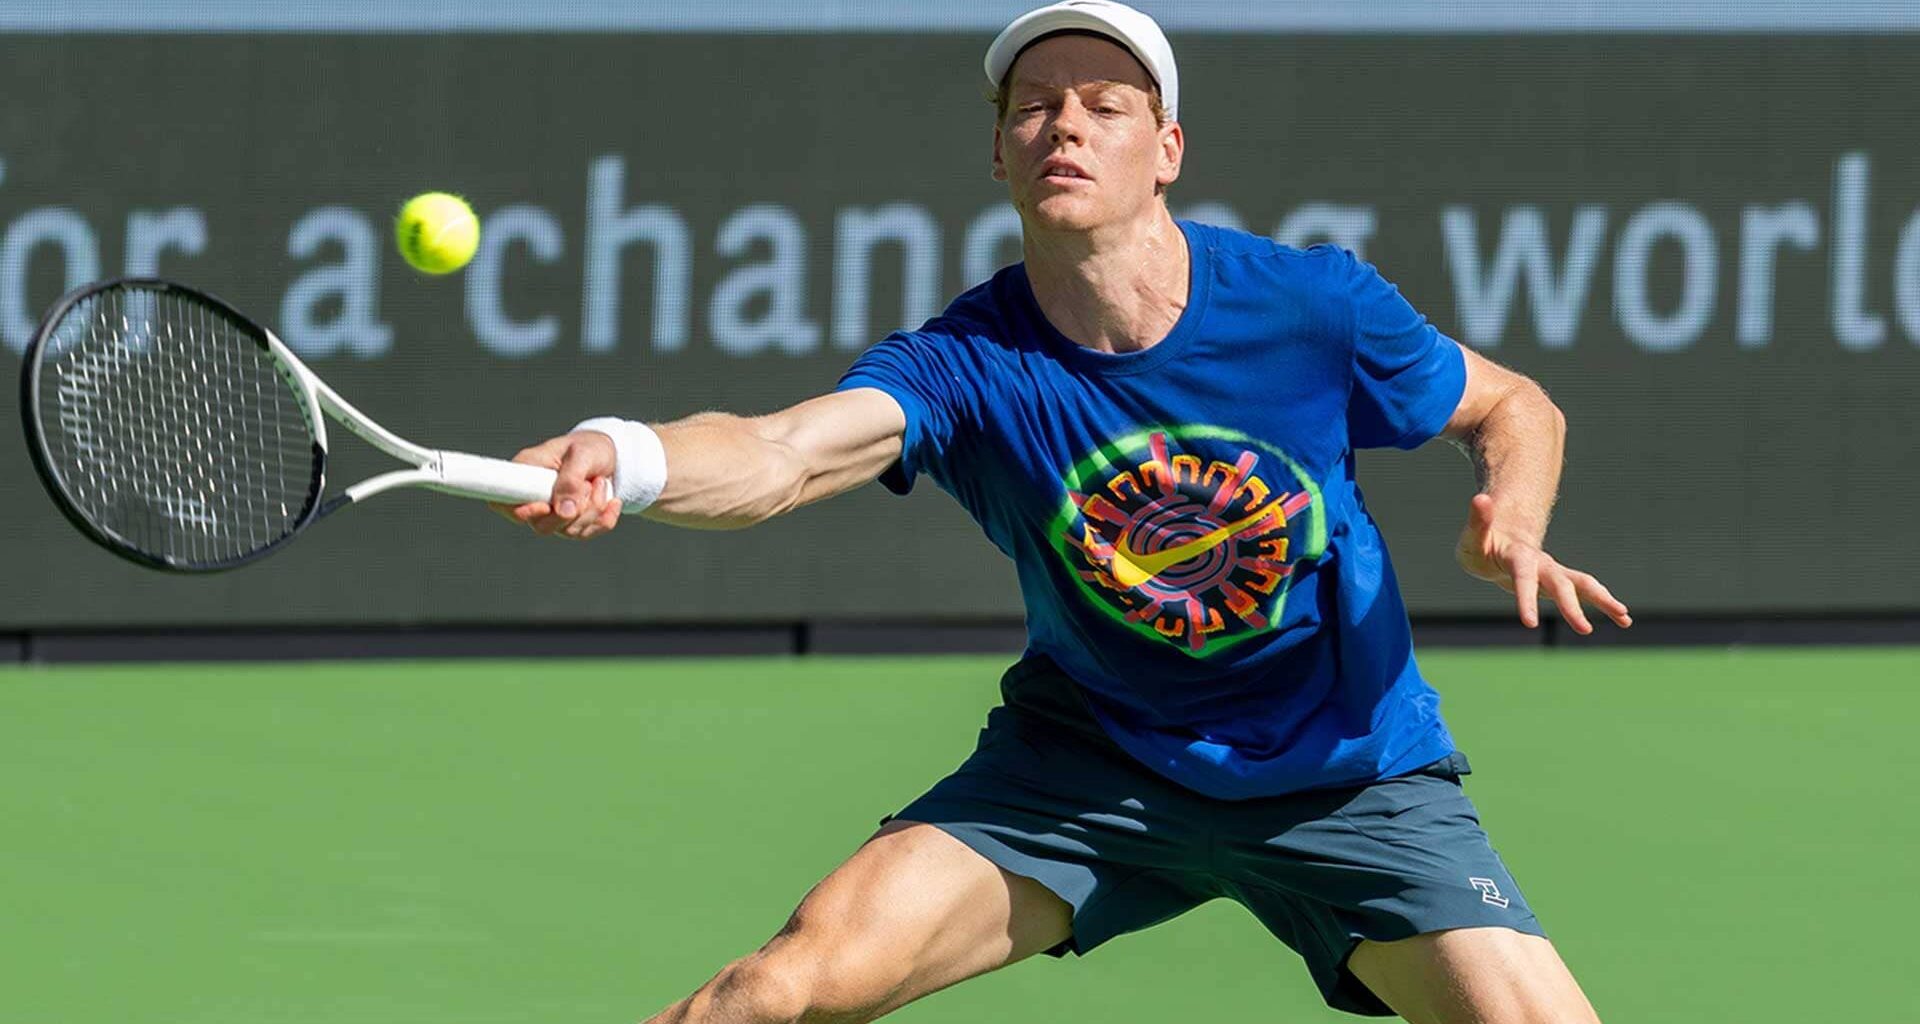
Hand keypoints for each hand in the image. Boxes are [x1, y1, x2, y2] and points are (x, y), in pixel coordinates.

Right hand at [489, 431, 621, 539]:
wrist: (612, 454)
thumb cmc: (589, 447)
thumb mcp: (582, 455)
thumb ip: (570, 480)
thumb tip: (563, 512)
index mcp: (526, 472)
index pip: (502, 502)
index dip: (520, 512)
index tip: (545, 506)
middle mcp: (535, 497)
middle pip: (541, 525)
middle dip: (573, 509)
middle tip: (589, 483)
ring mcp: (553, 513)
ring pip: (568, 531)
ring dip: (592, 509)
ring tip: (600, 482)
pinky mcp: (573, 523)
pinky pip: (587, 533)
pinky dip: (604, 519)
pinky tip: (612, 502)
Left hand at [1455, 494, 1631, 633]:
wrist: (1501, 538)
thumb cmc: (1482, 542)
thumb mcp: (1474, 535)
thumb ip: (1478, 521)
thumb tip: (1481, 498)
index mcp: (1518, 556)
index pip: (1523, 577)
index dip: (1526, 598)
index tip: (1529, 623)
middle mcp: (1542, 563)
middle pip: (1561, 583)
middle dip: (1572, 607)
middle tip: (1584, 631)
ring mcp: (1554, 572)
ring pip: (1583, 584)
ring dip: (1604, 601)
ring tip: (1626, 619)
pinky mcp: (1560, 581)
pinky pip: (1585, 593)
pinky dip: (1605, 604)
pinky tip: (1624, 620)